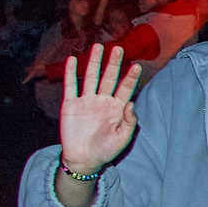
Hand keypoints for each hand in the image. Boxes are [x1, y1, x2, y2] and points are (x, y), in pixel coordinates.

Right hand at [58, 44, 141, 175]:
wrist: (83, 159)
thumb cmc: (106, 150)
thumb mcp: (122, 138)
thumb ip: (130, 121)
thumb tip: (132, 103)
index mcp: (117, 108)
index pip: (125, 89)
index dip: (130, 77)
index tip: (137, 65)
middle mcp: (103, 101)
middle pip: (109, 78)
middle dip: (114, 63)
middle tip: (118, 48)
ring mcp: (86, 101)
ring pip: (91, 77)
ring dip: (94, 62)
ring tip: (98, 47)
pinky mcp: (71, 104)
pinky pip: (71, 86)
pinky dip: (70, 73)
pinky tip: (72, 60)